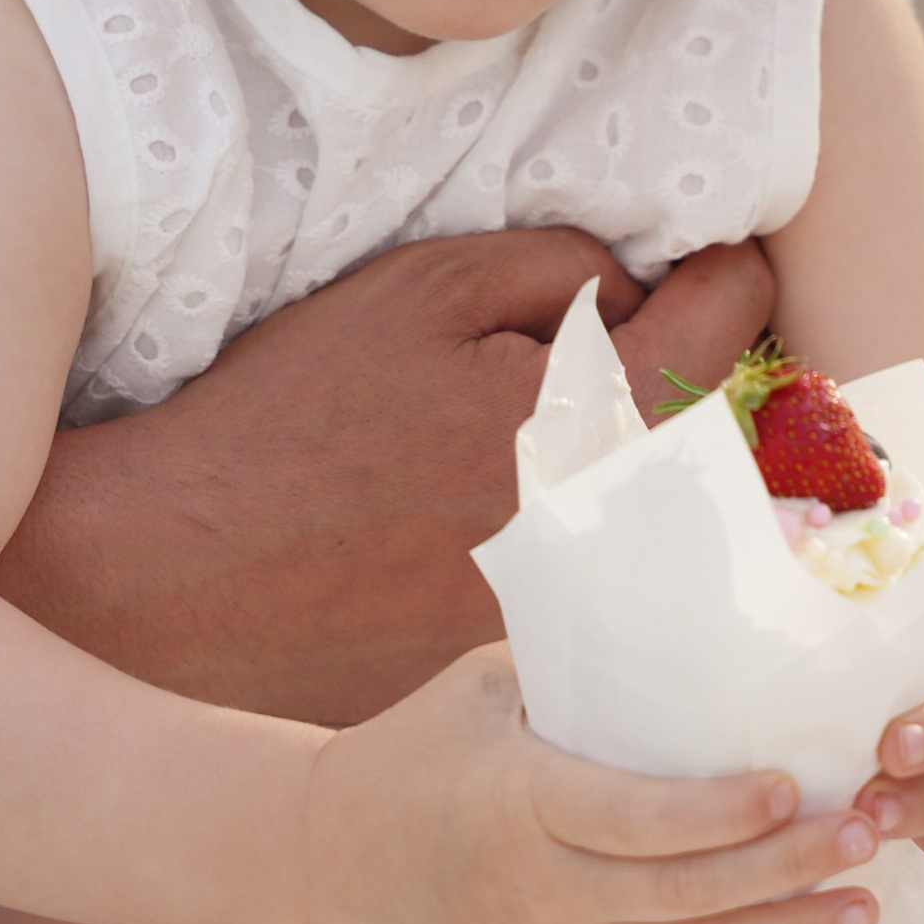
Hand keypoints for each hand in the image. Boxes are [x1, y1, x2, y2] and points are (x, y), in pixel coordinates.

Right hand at [0, 227, 770, 726]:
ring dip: (644, 471)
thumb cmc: (299, 411)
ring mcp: (586, 607)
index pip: (733, 312)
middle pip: (717, 422)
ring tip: (556, 444)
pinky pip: (612, 593)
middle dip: (688, 374)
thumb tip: (638, 283)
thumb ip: (559, 265)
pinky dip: (592, 554)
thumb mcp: (424, 288)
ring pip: (671, 514)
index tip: (698, 262)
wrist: (190, 569)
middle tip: (619, 348)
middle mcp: (616, 522)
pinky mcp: (539, 661)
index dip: (721, 269)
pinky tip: (508, 529)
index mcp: (597, 411)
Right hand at [299, 641, 878, 923]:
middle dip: (787, 871)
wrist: (330, 861)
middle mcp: (538, 895)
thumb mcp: (487, 689)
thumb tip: (692, 620)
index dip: (722, 815)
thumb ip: (582, 672)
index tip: (796, 785)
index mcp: (517, 807)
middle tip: (869, 833)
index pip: (637, 823)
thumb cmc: (418, 748)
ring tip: (865, 905)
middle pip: (685, 896)